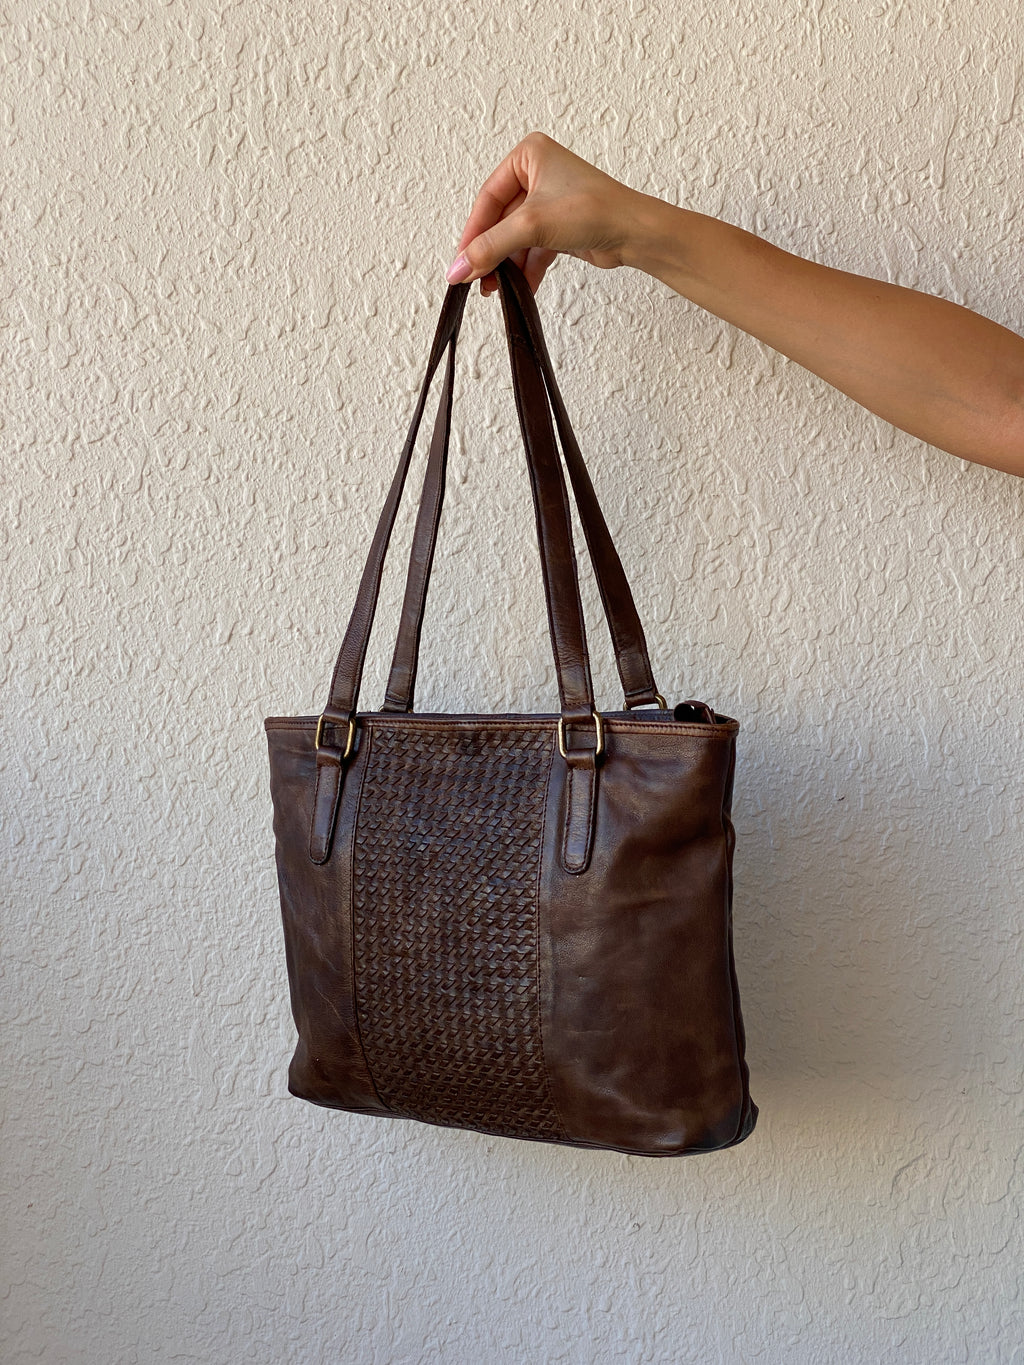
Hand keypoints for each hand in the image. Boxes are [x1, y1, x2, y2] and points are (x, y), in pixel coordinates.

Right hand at [445, 131, 645, 296]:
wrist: (635, 233)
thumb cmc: (595, 209)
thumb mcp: (532, 225)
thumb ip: (491, 247)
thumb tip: (459, 268)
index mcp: (529, 156)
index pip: (488, 198)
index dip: (473, 233)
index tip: (460, 262)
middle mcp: (538, 174)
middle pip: (500, 220)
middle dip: (490, 252)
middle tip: (475, 279)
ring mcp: (549, 202)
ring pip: (515, 238)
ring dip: (506, 265)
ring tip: (494, 290)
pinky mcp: (559, 227)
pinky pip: (532, 249)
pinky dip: (525, 269)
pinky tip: (519, 288)